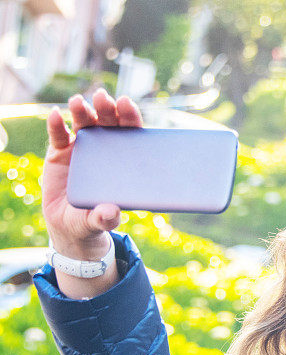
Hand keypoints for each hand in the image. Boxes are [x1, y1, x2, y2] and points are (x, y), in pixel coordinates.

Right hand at [42, 89, 142, 260]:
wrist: (69, 224)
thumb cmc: (93, 220)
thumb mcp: (99, 222)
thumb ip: (105, 218)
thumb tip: (112, 213)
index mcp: (123, 161)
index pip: (130, 134)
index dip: (129, 118)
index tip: (127, 104)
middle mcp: (104, 149)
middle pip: (107, 123)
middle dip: (106, 108)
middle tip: (103, 98)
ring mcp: (82, 148)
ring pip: (83, 123)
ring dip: (82, 111)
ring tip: (78, 103)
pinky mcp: (60, 151)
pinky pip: (58, 134)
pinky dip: (56, 124)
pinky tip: (54, 115)